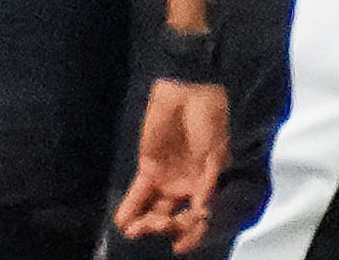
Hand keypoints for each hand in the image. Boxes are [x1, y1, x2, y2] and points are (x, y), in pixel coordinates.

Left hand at [114, 78, 227, 254]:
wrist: (190, 94)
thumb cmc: (210, 122)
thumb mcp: (215, 155)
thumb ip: (206, 184)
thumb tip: (201, 211)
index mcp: (207, 187)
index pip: (198, 220)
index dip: (190, 235)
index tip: (179, 247)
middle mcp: (186, 188)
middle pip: (174, 218)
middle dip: (163, 228)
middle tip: (151, 228)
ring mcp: (167, 179)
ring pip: (155, 210)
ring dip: (145, 223)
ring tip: (134, 231)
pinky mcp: (148, 167)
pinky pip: (139, 193)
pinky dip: (131, 207)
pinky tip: (123, 221)